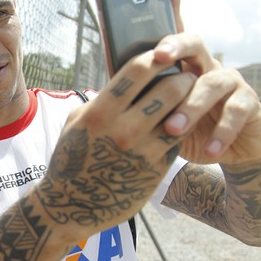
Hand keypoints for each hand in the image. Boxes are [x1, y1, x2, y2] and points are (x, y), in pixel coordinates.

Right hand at [44, 53, 195, 228]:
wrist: (69, 207)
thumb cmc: (70, 161)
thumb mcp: (76, 123)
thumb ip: (100, 101)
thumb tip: (125, 81)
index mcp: (100, 112)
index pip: (137, 70)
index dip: (156, 57)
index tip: (165, 54)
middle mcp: (123, 130)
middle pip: (168, 90)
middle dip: (182, 79)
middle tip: (187, 76)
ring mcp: (142, 152)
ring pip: (180, 117)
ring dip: (190, 104)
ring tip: (191, 98)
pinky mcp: (155, 171)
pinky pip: (176, 143)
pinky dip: (180, 131)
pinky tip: (179, 126)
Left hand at [154, 35, 260, 165]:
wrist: (229, 151)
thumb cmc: (189, 130)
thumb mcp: (163, 119)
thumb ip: (145, 106)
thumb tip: (101, 99)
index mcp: (184, 67)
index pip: (173, 42)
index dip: (165, 38)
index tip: (150, 48)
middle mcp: (208, 67)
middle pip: (195, 45)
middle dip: (177, 48)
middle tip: (159, 58)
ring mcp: (231, 83)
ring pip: (212, 83)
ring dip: (191, 106)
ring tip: (173, 128)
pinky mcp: (250, 104)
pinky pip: (236, 112)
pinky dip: (222, 133)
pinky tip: (210, 151)